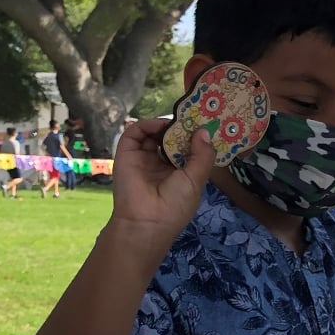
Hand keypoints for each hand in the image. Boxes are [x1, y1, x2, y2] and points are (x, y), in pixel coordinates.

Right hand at [109, 119, 214, 240]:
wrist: (146, 220)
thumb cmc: (175, 204)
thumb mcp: (196, 179)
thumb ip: (202, 155)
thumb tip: (204, 131)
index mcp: (178, 173)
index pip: (187, 149)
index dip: (196, 137)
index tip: (207, 123)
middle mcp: (160, 164)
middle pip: (170, 138)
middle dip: (182, 127)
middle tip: (194, 114)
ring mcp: (143, 157)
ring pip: (154, 133)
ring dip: (166, 125)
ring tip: (179, 120)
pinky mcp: (127, 152)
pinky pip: (135, 132)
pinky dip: (148, 124)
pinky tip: (161, 125)